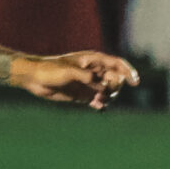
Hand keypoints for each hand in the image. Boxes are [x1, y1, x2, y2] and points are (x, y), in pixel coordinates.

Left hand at [10, 51, 139, 108]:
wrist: (34, 78)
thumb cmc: (50, 70)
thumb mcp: (69, 71)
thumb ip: (87, 78)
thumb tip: (102, 86)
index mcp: (93, 61)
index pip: (117, 65)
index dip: (128, 72)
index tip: (135, 82)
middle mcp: (94, 72)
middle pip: (116, 79)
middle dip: (115, 87)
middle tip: (103, 91)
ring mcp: (89, 84)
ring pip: (109, 91)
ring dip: (108, 97)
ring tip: (99, 100)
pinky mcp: (83, 95)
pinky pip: (99, 101)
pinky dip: (102, 105)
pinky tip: (99, 107)